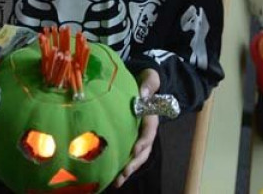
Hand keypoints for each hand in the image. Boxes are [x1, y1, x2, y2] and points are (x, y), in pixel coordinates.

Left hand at [113, 69, 159, 187]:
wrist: (145, 85)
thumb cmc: (148, 82)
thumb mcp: (150, 78)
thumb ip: (148, 85)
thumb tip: (142, 93)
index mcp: (152, 116)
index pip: (149, 131)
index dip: (143, 141)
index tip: (135, 150)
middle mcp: (146, 130)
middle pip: (144, 150)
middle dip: (135, 163)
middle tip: (124, 173)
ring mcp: (139, 136)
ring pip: (137, 157)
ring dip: (128, 170)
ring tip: (117, 182)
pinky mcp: (130, 138)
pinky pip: (128, 154)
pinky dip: (122, 166)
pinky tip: (111, 176)